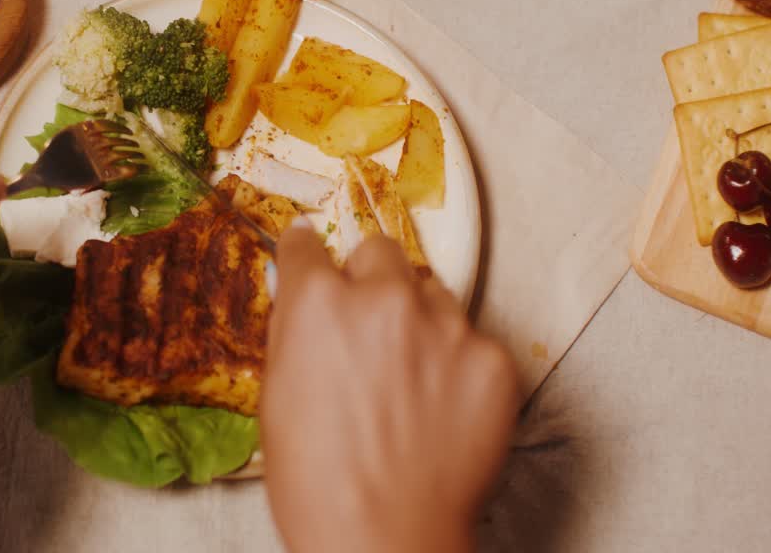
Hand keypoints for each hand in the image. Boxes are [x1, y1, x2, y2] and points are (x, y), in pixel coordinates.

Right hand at [261, 223, 518, 552]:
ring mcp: (447, 326)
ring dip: (420, 321)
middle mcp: (384, 299)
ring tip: (411, 379)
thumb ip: (295, 335)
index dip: (307, 259)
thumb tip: (301, 302)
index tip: (313, 262)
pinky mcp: (494, 360)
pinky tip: (443, 408)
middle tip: (370, 328)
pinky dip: (461, 367)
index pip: (308, 246)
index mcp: (318, 302)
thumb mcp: (276, 396)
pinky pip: (475, 342)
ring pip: (433, 294)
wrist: (385, 539)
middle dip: (371, 281)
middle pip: (380, 252)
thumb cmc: (317, 483)